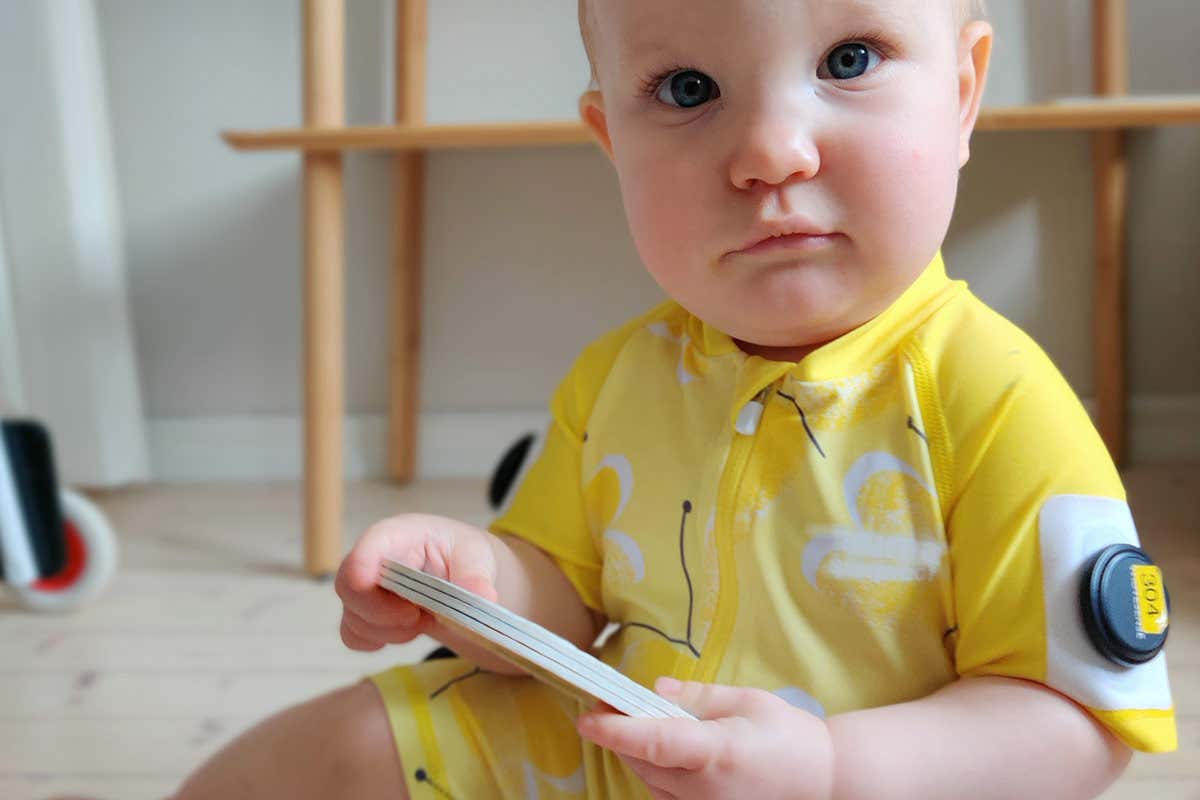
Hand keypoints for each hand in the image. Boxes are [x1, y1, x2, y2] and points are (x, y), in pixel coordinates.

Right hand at [333, 514, 498, 650]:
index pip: (362, 556)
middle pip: (350, 592)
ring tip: (423, 618)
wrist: (461, 574)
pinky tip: (407, 630)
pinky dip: (379, 641)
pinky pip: (352, 636)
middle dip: (387, 616)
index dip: (368, 584)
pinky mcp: (362, 611)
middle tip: (423, 617)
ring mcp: (363, 586)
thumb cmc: (463, 554)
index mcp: (395, 535)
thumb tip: (484, 596)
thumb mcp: (478, 557)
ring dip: (390, 631)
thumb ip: (476, 576)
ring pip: (353, 619)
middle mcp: (371, 558)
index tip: (411, 610)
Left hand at [577, 678, 833, 799]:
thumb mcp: (747, 701)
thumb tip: (656, 691)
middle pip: (642, 761)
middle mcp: (703, 788)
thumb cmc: (789, 735)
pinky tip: (661, 751)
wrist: (823, 781)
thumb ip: (697, 697)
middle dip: (620, 733)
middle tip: (609, 702)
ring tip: (635, 722)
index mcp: (715, 752)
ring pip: (648, 781)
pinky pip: (663, 796)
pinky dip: (652, 772)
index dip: (615, 730)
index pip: (652, 741)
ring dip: (635, 753)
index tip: (587, 717)